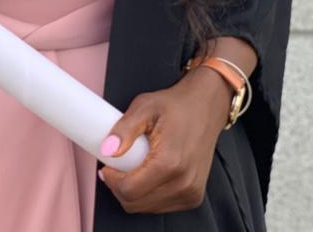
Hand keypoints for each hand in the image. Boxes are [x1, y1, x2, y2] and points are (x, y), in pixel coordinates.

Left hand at [98, 69, 231, 213]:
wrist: (206, 107)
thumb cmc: (176, 105)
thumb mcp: (145, 107)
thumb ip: (124, 129)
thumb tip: (107, 150)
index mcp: (170, 162)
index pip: (129, 191)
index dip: (111, 180)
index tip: (107, 167)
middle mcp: (183, 183)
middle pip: (136, 203)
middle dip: (120, 187)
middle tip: (116, 167)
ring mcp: (191, 193)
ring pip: (147, 207)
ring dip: (134, 192)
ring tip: (134, 167)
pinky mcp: (193, 197)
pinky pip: (161, 206)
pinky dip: (149, 195)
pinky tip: (149, 173)